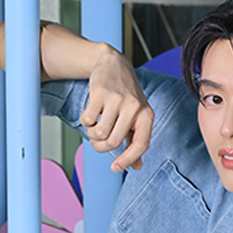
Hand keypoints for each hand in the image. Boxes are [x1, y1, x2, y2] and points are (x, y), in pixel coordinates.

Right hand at [81, 50, 154, 171]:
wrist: (113, 64)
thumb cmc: (126, 95)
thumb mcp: (137, 116)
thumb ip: (136, 140)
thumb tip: (137, 166)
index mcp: (147, 116)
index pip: (141, 144)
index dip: (128, 159)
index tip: (115, 168)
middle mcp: (135, 108)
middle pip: (114, 141)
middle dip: (101, 147)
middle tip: (97, 141)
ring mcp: (117, 99)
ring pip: (99, 132)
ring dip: (92, 134)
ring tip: (95, 125)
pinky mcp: (100, 92)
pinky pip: (87, 119)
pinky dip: (85, 121)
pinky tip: (90, 113)